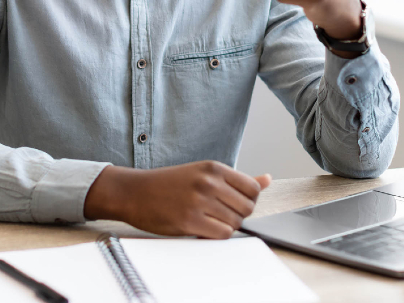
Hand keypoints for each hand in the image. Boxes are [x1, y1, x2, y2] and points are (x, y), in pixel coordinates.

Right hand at [84, 161, 271, 238]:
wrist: (135, 192)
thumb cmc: (169, 183)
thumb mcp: (202, 173)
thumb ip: (236, 179)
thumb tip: (268, 179)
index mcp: (213, 168)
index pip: (253, 188)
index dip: (248, 200)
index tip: (233, 203)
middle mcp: (208, 182)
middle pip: (247, 208)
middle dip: (238, 215)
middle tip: (219, 214)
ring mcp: (199, 202)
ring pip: (235, 223)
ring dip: (225, 226)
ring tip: (208, 220)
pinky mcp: (189, 221)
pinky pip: (221, 234)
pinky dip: (215, 235)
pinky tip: (202, 228)